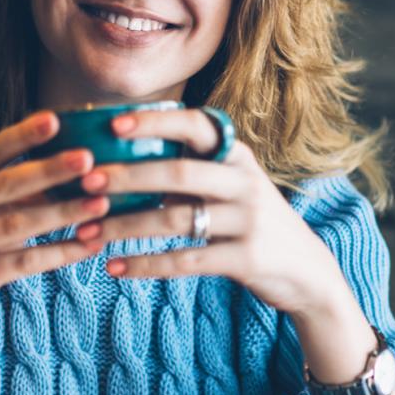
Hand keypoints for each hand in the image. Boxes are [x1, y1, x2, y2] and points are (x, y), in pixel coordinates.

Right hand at [0, 111, 109, 344]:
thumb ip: (17, 191)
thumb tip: (74, 167)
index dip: (21, 136)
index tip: (56, 119)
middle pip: (3, 185)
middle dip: (48, 170)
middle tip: (88, 159)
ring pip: (16, 224)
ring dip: (63, 213)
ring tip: (101, 204)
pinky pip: (23, 262)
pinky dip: (60, 252)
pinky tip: (90, 246)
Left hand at [73, 106, 346, 317]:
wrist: (307, 272)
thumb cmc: (250, 223)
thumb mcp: (231, 188)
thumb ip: (190, 173)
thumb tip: (120, 163)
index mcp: (237, 156)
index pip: (196, 125)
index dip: (155, 122)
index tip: (113, 124)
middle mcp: (245, 182)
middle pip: (178, 172)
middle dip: (128, 176)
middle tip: (87, 181)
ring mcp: (249, 221)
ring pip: (175, 220)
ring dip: (125, 226)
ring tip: (87, 231)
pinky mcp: (246, 259)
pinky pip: (185, 261)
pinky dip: (145, 265)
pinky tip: (113, 268)